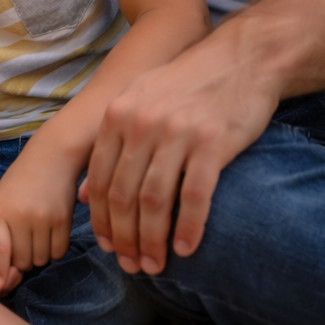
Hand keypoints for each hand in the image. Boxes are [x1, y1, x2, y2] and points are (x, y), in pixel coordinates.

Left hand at [0, 145, 78, 293]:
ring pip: (40, 259)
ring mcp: (43, 219)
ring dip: (38, 256)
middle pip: (20, 261)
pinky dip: (53, 250)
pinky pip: (58, 251)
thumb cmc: (21, 180)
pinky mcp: (63, 220)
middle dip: (20, 262)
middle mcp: (20, 217)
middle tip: (23, 248)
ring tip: (36, 238)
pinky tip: (50, 235)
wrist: (52, 156)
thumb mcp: (1, 199)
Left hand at [81, 45, 279, 275]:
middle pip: (123, 195)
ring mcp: (177, 133)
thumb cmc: (186, 84)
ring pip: (155, 201)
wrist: (240, 58)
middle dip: (124, 238)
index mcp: (119, 115)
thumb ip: (110, 143)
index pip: (100, 179)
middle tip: (130, 265)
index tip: (108, 246)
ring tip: (154, 265)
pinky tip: (186, 249)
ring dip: (152, 241)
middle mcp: (142, 124)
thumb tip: (84, 194)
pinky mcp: (212, 143)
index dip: (101, 219)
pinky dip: (188, 228)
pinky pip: (194, 196)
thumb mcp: (138, 100)